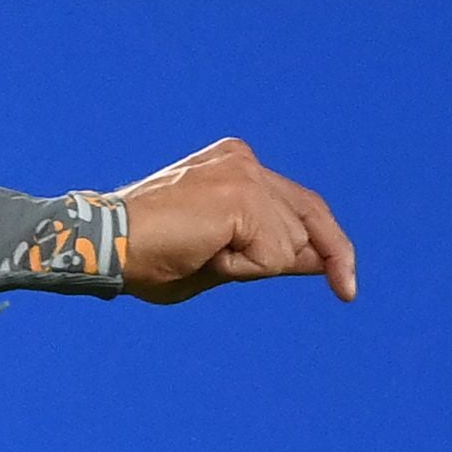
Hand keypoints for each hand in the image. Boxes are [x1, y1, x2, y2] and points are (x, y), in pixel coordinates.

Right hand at [114, 137, 355, 304]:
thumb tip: (321, 260)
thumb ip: (271, 252)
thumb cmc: (147, 257)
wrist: (103, 245)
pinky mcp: (242, 197)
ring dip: (250, 266)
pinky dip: (241, 269)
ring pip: (290, 245)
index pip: (302, 206)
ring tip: (198, 254)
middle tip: (339, 291)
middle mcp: (243, 160)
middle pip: (310, 221)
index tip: (348, 287)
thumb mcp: (224, 257)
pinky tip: (202, 253)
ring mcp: (244, 175)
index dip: (331, 246)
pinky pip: (273, 256)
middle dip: (323, 259)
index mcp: (234, 164)